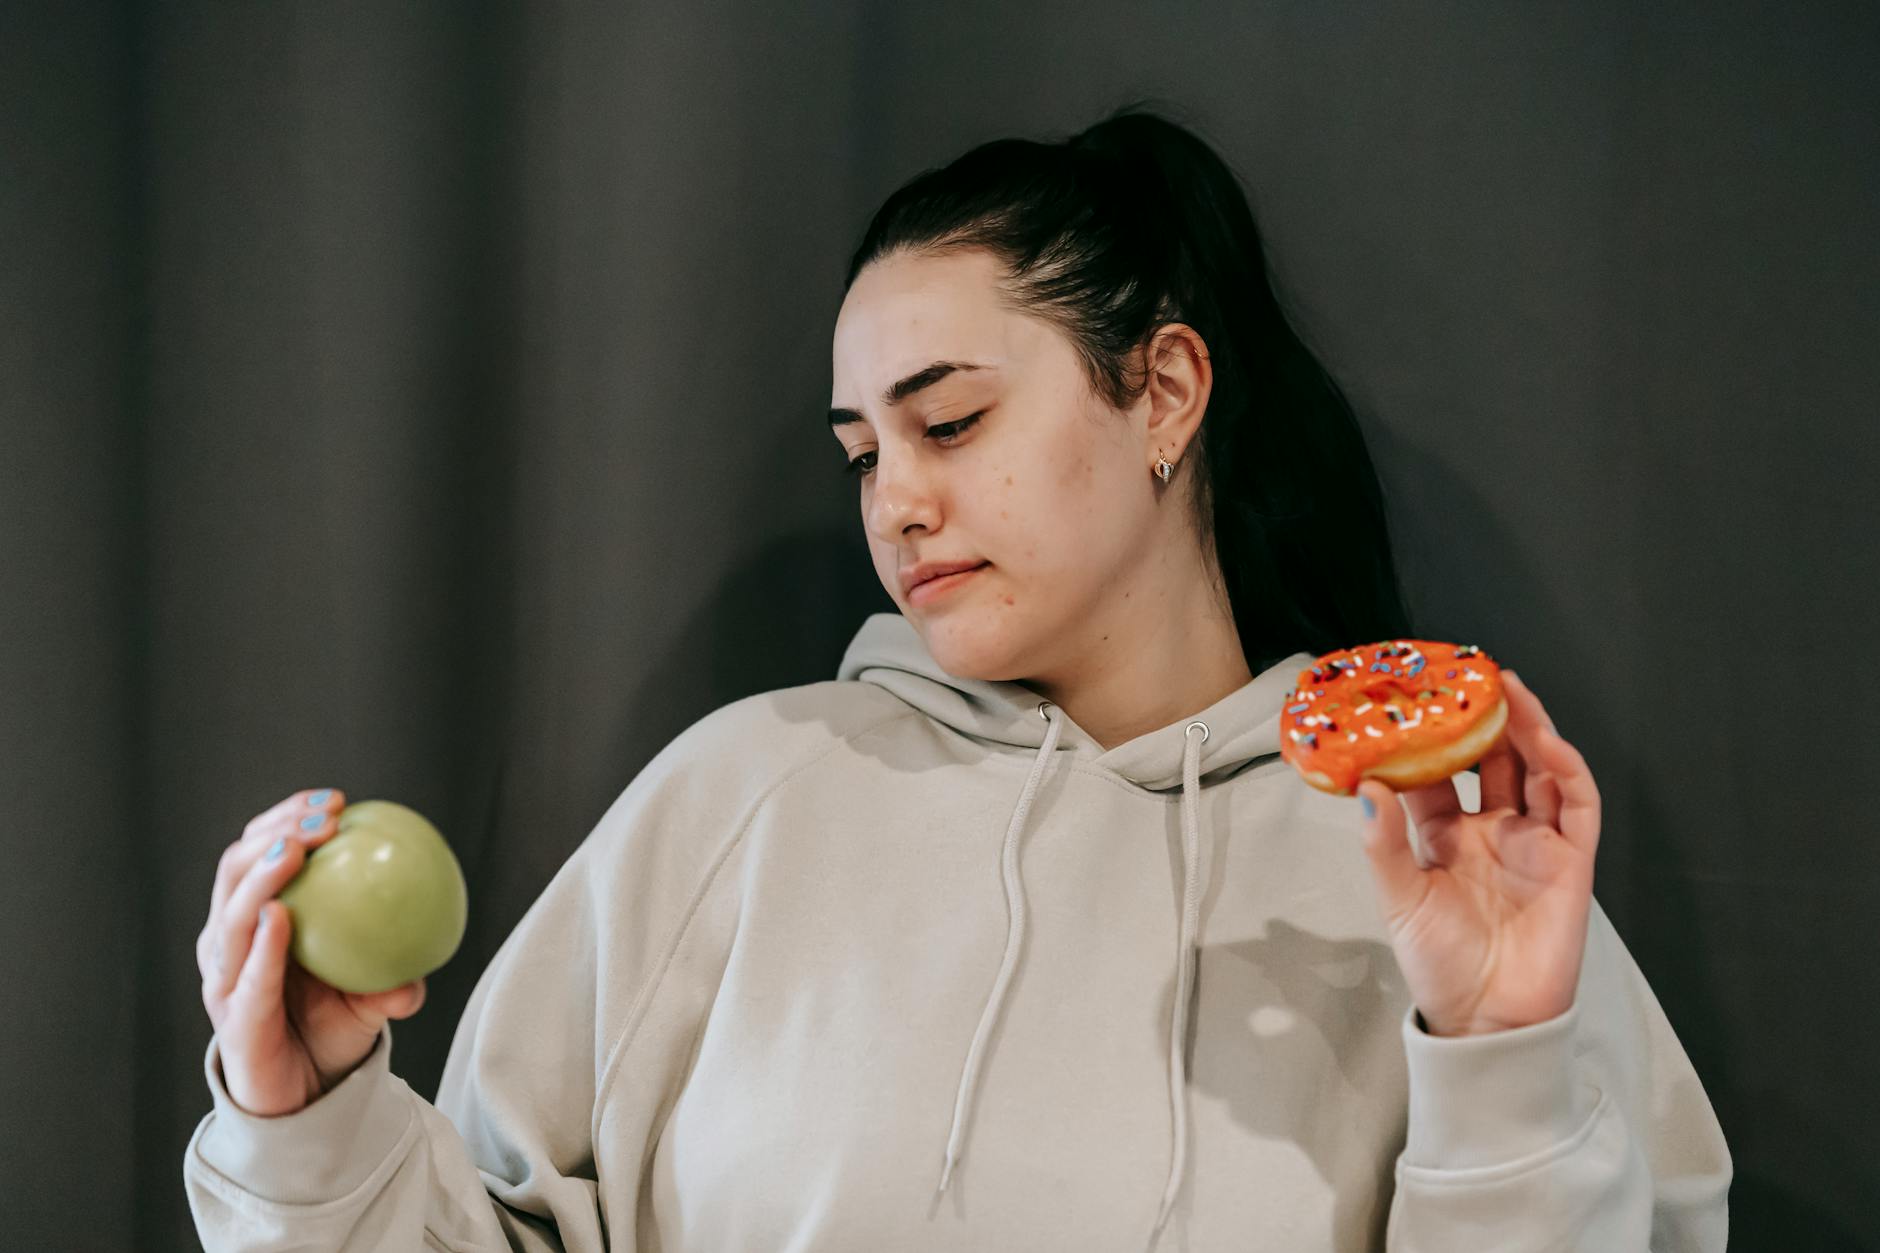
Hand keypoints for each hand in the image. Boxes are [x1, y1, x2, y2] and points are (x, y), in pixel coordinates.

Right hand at [196, 788, 428, 1115]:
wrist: (307, 1098)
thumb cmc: (332, 1027)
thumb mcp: (373, 991)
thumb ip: (398, 969)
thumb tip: (436, 944)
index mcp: (255, 923)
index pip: (258, 854)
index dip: (286, 818)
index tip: (335, 799)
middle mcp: (230, 946)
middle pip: (234, 872)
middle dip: (272, 834)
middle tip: (322, 819)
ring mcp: (225, 984)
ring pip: (230, 918)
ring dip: (261, 877)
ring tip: (294, 849)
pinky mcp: (232, 1024)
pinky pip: (248, 979)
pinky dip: (262, 947)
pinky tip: (280, 919)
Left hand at [1355, 671, 1599, 1036]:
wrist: (1488, 1021)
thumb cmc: (1440, 963)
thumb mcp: (1399, 899)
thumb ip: (1382, 843)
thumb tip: (1364, 785)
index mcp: (1446, 836)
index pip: (1438, 774)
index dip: (1428, 737)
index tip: (1411, 699)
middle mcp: (1492, 830)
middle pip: (1493, 760)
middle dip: (1484, 719)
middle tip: (1468, 677)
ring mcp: (1535, 842)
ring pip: (1538, 770)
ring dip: (1528, 729)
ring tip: (1508, 690)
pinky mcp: (1571, 861)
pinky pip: (1578, 805)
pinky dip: (1567, 770)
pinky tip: (1548, 742)